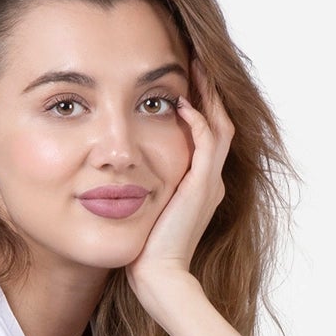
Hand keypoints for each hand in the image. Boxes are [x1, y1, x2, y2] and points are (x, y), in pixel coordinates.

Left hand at [125, 60, 233, 300]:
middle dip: (206, 90)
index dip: (197, 105)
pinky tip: (180, 101)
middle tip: (194, 58)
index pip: (205, 133)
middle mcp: (209, 180)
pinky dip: (195, 119)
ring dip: (206, 94)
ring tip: (194, 65)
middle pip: (218, 122)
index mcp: (199, 185)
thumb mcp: (143, 209)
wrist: (157, 277)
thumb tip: (117, 168)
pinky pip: (205, 141)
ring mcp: (209, 182)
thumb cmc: (144, 250)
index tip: (179, 79)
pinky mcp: (201, 186)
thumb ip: (141, 185)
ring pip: (218, 125)